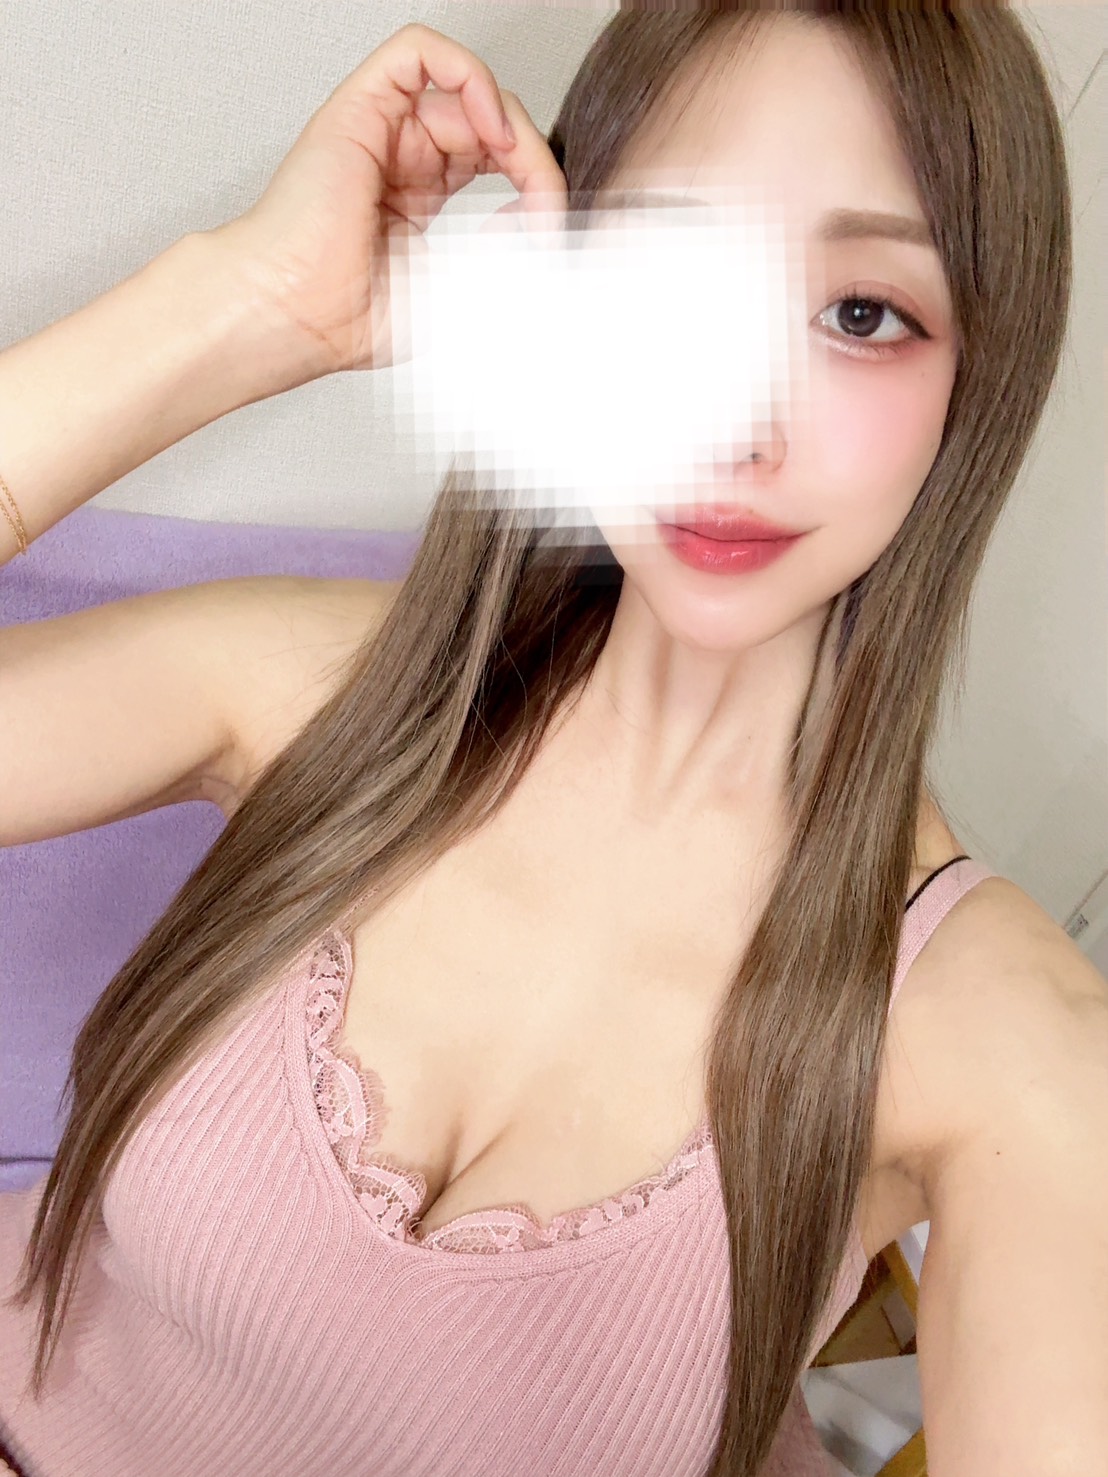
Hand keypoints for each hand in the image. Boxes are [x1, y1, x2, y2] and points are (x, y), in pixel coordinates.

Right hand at [206, 22, 566, 375]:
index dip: (537, 186)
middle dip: (533, 158)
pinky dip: (469, 75)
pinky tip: (490, 129)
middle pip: (490, 121)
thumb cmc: (346, 320)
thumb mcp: (455, 299)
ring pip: (467, 87)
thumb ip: (501, 261)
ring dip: (512, 128)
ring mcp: (381, 129)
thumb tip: (533, 218)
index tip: (551, 236)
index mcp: (418, 196)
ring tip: (522, 174)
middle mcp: (401, 156)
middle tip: (547, 210)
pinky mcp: (361, 108)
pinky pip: (420, 53)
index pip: (497, 159)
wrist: (292, 316)